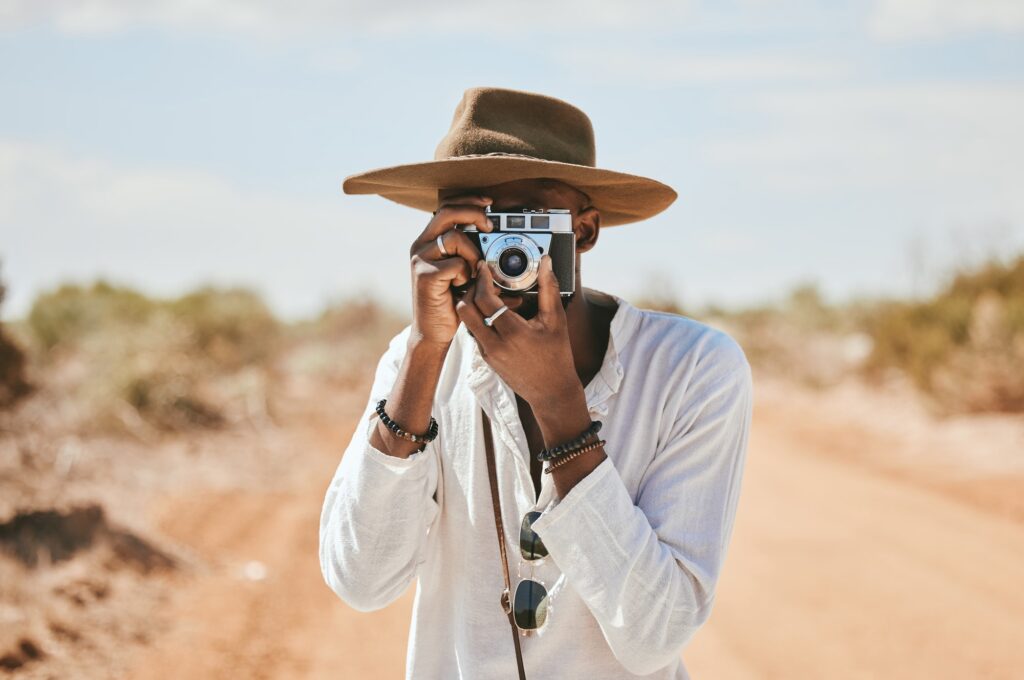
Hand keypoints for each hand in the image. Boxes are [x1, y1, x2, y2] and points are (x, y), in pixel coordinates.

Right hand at [407, 194, 493, 346]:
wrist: (434, 332)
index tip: (488, 202)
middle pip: (448, 212)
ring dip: (472, 255)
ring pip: (455, 238)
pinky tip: (460, 287)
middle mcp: (421, 245)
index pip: (446, 207)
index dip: (468, 200)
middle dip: (473, 213)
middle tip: (490, 226)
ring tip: (470, 274)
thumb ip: (473, 252)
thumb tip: (499, 237)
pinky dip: (466, 275)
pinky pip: (457, 264)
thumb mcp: (464, 271)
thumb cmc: (451, 302)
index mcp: (430, 240)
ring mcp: (420, 259)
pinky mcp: (425, 275)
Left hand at [455, 255, 582, 409]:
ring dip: (473, 303)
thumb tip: (546, 262)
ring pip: (467, 321)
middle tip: (482, 278)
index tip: (485, 267)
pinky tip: (496, 312)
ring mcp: (488, 353)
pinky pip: (475, 331)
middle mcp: (495, 344)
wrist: (552, 392)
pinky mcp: (486, 358)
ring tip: (488, 293)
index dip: (481, 279)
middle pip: (466, 309)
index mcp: (512, 333)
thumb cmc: (557, 356)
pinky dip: (480, 317)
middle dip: (470, 289)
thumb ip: (549, 288)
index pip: (484, 299)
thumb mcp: (556, 320)